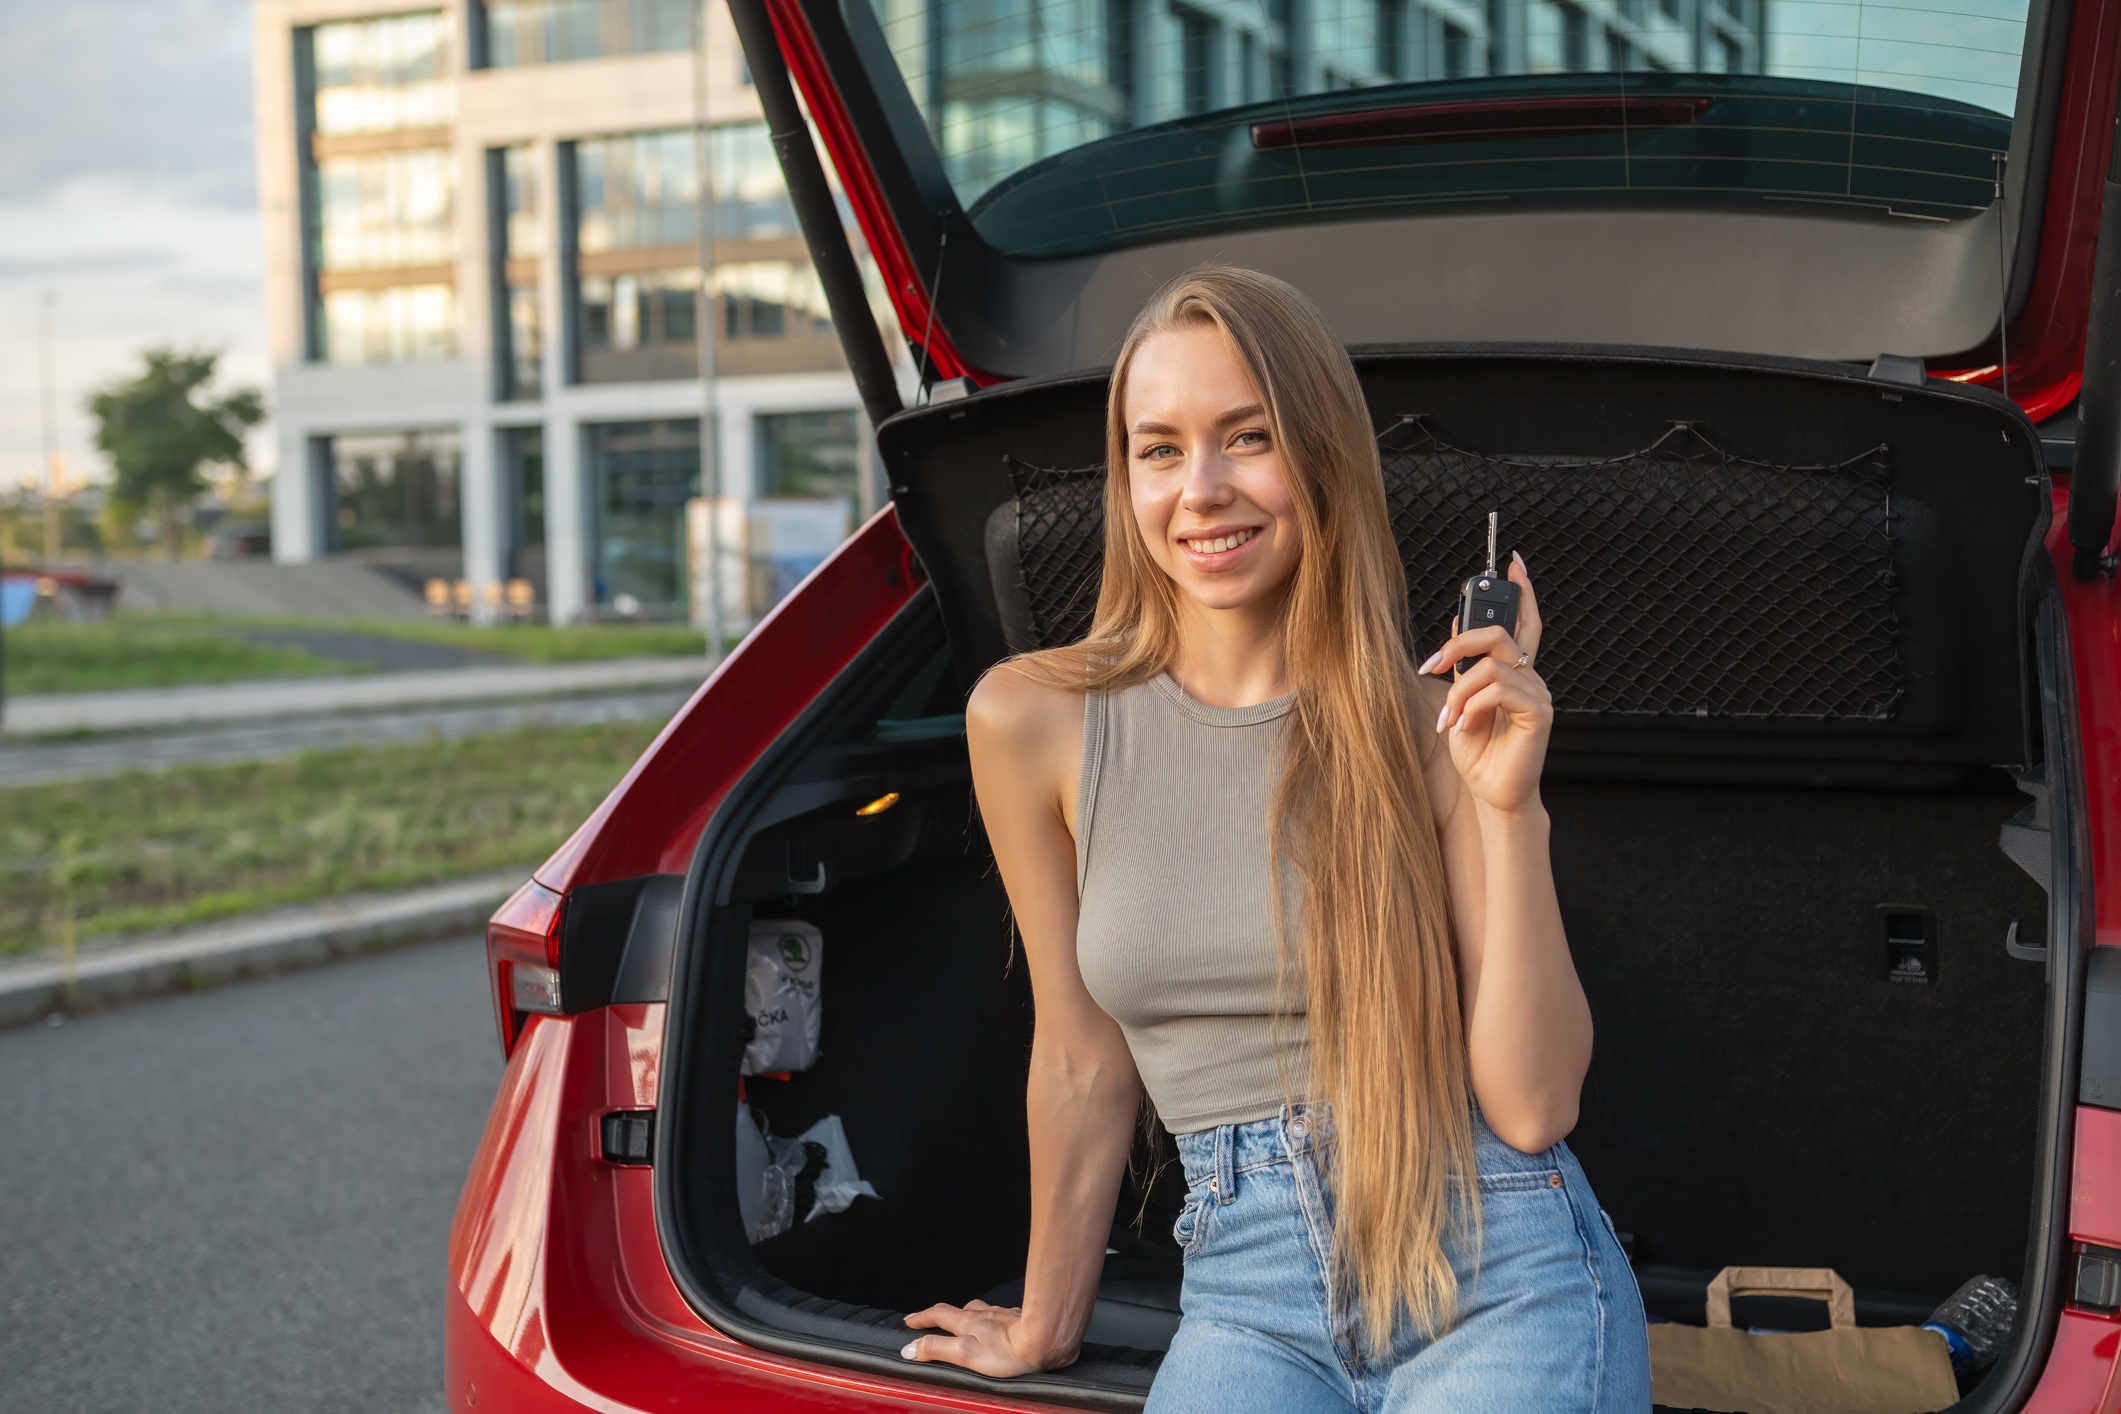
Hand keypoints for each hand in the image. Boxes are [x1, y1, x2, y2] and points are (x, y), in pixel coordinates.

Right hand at [901, 1298, 1058, 1376]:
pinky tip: (1000, 1326)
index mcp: (967, 1323)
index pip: (938, 1315)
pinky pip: (1000, 1316)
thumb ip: (937, 1349)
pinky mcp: (1019, 1321)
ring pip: (980, 1310)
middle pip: (958, 1310)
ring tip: (966, 1321)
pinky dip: (993, 1319)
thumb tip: (911, 1348)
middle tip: (933, 1319)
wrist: (1044, 1340)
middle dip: (942, 1314)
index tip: (910, 1320)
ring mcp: (1002, 1316)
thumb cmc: (1008, 1350)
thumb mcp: (965, 1353)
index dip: (922, 1317)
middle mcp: (983, 1315)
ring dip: (969, 1314)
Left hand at [1419, 552, 1552, 814]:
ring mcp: (1538, 694)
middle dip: (1461, 641)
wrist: (1492, 795)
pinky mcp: (1539, 713)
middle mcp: (1531, 677)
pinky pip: (1497, 690)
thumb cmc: (1479, 752)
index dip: (1522, 591)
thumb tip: (1456, 626)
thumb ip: (1464, 667)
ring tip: (1448, 719)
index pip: (1524, 622)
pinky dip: (1471, 706)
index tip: (1512, 562)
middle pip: (1500, 633)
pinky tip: (1462, 725)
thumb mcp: (1460, 701)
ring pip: (1490, 666)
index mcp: (1515, 672)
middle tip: (1433, 663)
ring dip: (1458, 692)